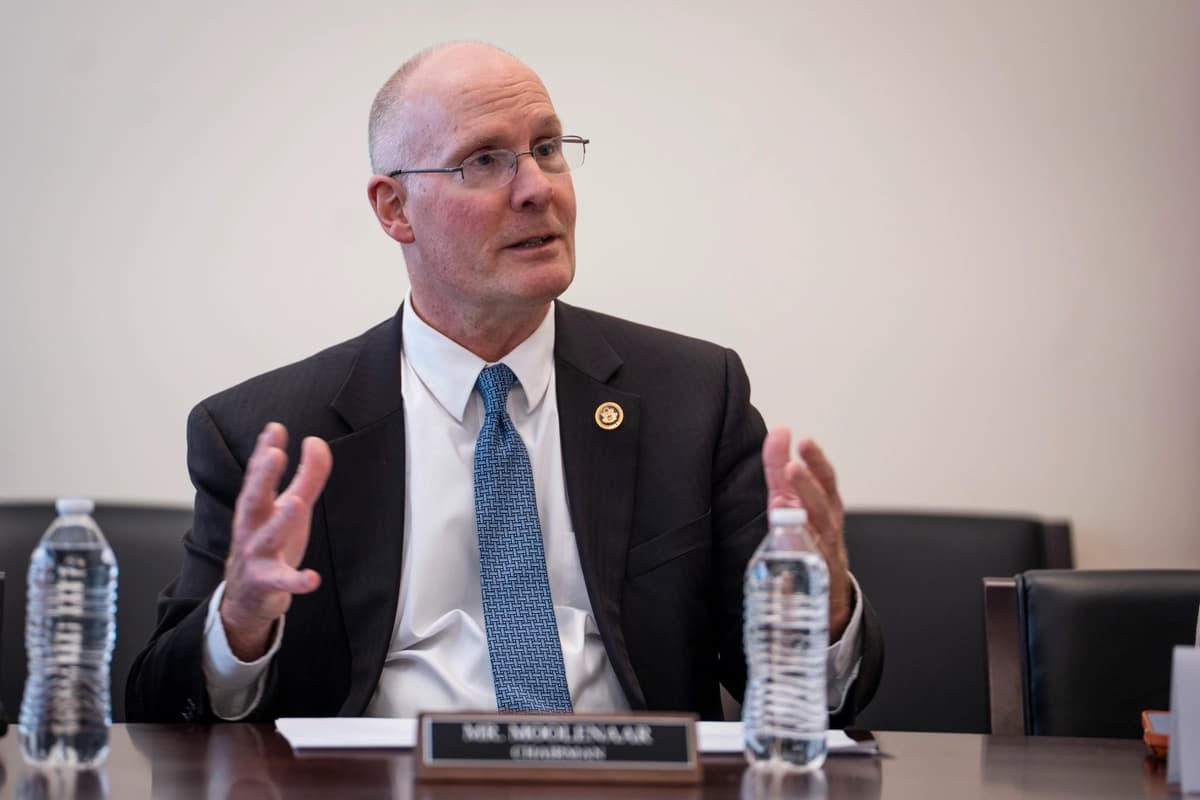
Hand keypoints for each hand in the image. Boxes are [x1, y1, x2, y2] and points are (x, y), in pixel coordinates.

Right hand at [220, 422, 331, 660]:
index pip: (258, 474)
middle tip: (275, 455)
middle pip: (253, 500)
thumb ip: (307, 476)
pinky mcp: (268, 582)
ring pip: (266, 538)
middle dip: (262, 477)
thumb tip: (315, 441)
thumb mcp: (290, 507)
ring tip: (295, 503)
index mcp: (256, 506)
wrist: (246, 597)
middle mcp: (251, 528)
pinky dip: (297, 580)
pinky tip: (312, 578)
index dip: (265, 451)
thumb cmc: (270, 544)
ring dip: (280, 521)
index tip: (275, 429)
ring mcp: (257, 556)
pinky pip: (283, 581)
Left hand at [762, 427, 852, 639]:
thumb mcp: (792, 498)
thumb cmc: (807, 532)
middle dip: (809, 484)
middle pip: (823, 502)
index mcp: (827, 503)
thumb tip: (779, 431)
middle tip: (793, 467)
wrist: (825, 586)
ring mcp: (824, 548)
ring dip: (802, 516)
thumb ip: (780, 466)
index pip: (825, 477)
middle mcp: (829, 523)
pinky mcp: (816, 571)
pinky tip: (784, 534)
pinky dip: (798, 545)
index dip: (816, 460)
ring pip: (817, 530)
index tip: (804, 441)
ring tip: (782, 500)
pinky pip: (809, 557)